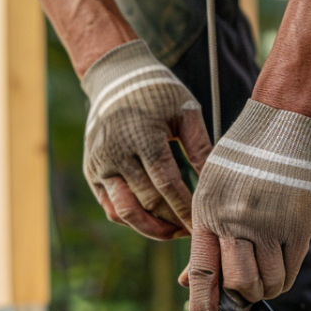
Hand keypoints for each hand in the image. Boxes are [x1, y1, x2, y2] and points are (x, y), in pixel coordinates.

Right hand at [81, 40, 211, 239]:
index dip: (186, 210)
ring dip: (151, 229)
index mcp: (142, 138)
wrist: (116, 78)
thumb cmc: (158, 92)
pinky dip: (132, 219)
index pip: (168, 186)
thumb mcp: (185, 111)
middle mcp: (117, 154)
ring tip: (174, 232)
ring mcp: (100, 165)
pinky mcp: (92, 172)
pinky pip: (111, 207)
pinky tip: (154, 221)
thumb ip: (201, 147)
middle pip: (148, 203)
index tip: (204, 226)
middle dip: (174, 222)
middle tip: (195, 232)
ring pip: (125, 212)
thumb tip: (218, 182)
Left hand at [188, 100, 310, 310]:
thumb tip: (189, 280)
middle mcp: (237, 220)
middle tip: (246, 289)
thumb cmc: (242, 159)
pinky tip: (280, 264)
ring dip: (266, 288)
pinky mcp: (298, 224)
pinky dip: (285, 276)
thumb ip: (204, 236)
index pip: (202, 270)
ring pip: (268, 282)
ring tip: (265, 274)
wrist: (283, 125)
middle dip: (242, 296)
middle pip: (239, 284)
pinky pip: (291, 269)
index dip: (203, 304)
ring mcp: (269, 223)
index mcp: (208, 212)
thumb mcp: (210, 190)